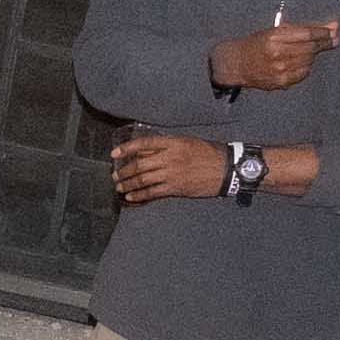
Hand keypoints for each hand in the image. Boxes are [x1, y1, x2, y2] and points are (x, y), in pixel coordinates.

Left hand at [106, 132, 240, 205]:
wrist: (225, 168)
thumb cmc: (207, 152)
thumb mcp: (186, 142)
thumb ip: (165, 146)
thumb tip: (144, 153)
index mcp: (173, 142)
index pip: (144, 143)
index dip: (127, 148)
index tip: (114, 153)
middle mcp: (170, 157)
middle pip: (140, 164)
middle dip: (124, 171)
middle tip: (115, 175)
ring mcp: (172, 173)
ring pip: (144, 179)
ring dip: (128, 184)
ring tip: (119, 187)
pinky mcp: (176, 188)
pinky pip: (153, 192)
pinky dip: (140, 195)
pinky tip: (132, 197)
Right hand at [213, 16, 337, 94]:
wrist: (237, 64)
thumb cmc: (256, 43)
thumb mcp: (276, 30)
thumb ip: (304, 28)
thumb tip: (333, 26)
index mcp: (274, 37)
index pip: (307, 34)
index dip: (323, 32)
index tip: (333, 31)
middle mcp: (277, 54)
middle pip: (310, 48)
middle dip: (324, 43)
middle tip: (333, 40)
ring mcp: (279, 70)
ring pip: (309, 61)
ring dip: (314, 55)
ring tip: (312, 49)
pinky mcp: (281, 82)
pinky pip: (303, 73)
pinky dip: (306, 66)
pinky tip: (301, 62)